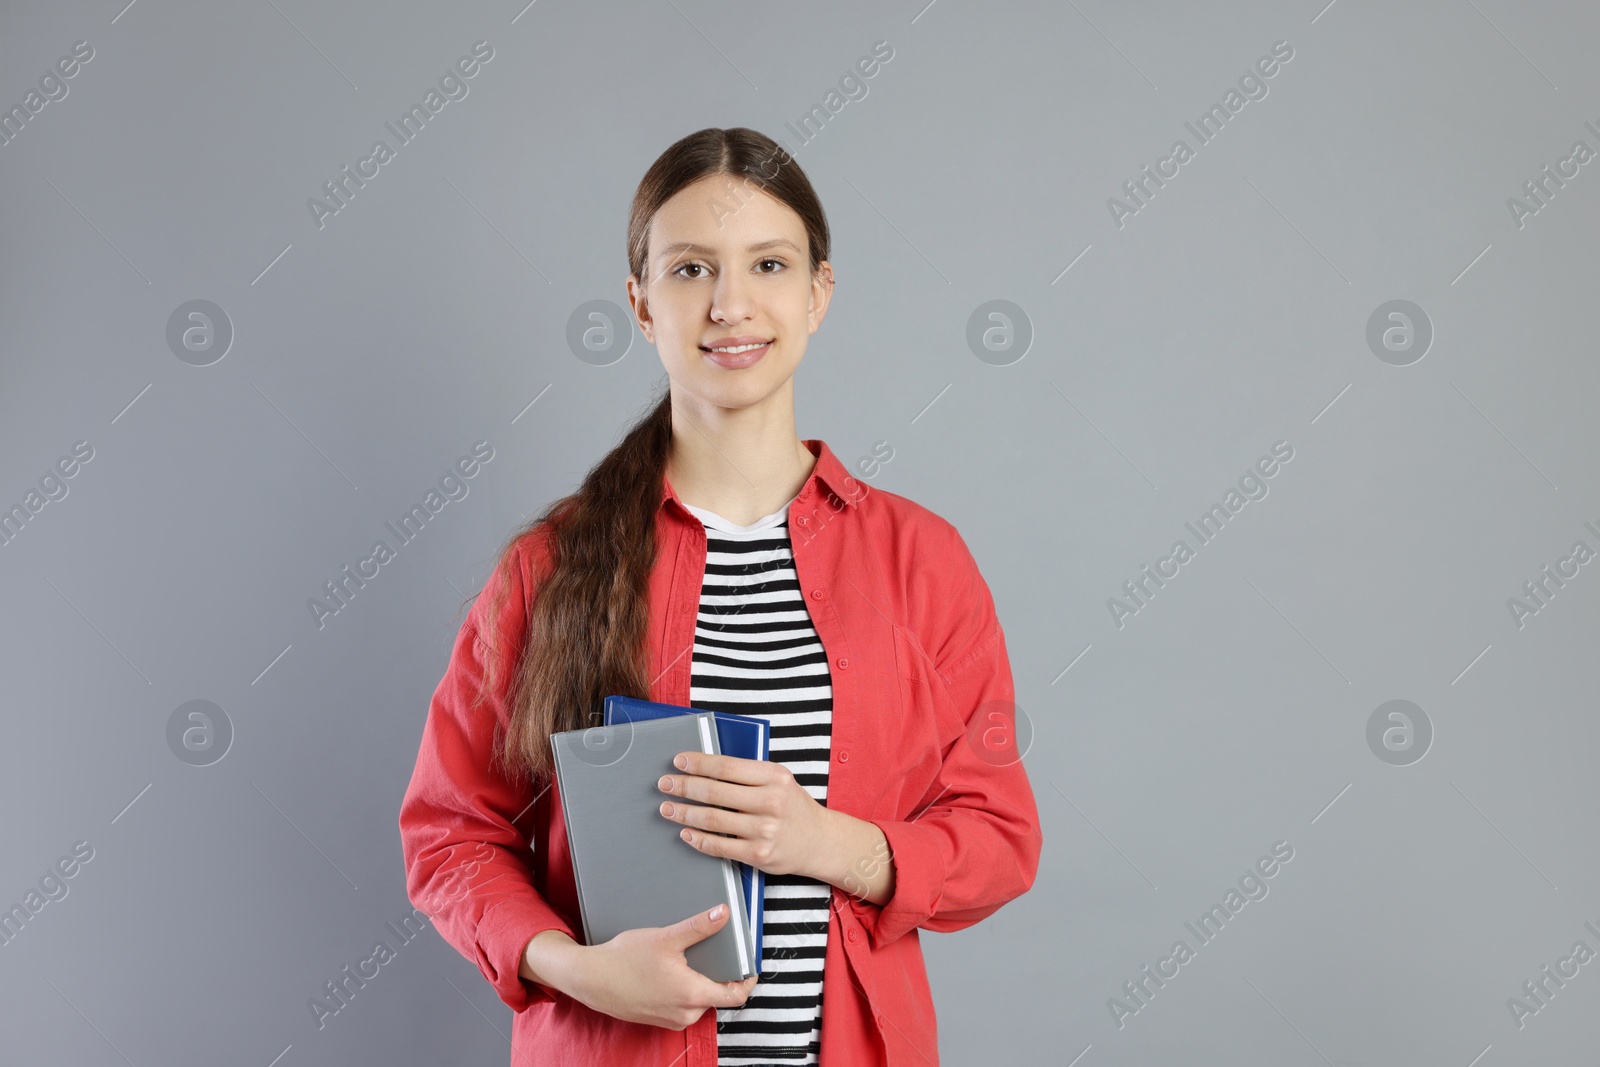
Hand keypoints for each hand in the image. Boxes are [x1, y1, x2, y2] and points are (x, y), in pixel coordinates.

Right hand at [561, 904, 758, 1029]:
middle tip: (717, 952)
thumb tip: (723, 914)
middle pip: (717, 996)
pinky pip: (683, 1005)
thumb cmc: (624, 960)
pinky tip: (671, 971)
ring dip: (700, 981)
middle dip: (720, 975)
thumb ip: (699, 927)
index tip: (750, 966)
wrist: (590, 979)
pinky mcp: (660, 1018)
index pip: (735, 996)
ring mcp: (672, 1019)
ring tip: (688, 959)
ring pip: (699, 1000)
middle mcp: (685, 1013)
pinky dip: (684, 989)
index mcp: (692, 994)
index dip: (748, 980)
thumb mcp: (666, 938)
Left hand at [657, 751, 833, 878]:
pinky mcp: (758, 855)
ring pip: (712, 819)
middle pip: (714, 792)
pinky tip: (685, 832)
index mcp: (774, 777)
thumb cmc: (793, 807)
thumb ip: (749, 774)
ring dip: (684, 813)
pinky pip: (719, 846)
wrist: (820, 841)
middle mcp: (770, 802)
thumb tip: (706, 769)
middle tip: (664, 784)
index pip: (727, 767)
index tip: (679, 761)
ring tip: (667, 809)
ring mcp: (764, 830)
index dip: (699, 763)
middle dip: (684, 786)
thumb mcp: (780, 781)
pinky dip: (697, 839)